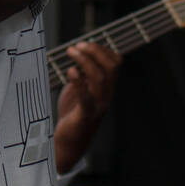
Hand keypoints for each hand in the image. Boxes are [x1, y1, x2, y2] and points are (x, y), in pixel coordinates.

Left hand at [54, 40, 120, 174]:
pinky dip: (79, 82)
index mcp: (106, 88)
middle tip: (77, 46)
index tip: (85, 43)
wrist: (69, 142)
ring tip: (71, 52)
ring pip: (100, 78)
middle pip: (110, 67)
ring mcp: (98, 106)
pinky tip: (70, 71)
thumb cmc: (73, 113)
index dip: (103, 49)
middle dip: (95, 52)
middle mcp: (106, 96)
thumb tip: (78, 54)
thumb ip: (82, 75)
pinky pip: (86, 97)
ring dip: (85, 61)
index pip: (115, 63)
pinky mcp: (85, 115)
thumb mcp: (79, 89)